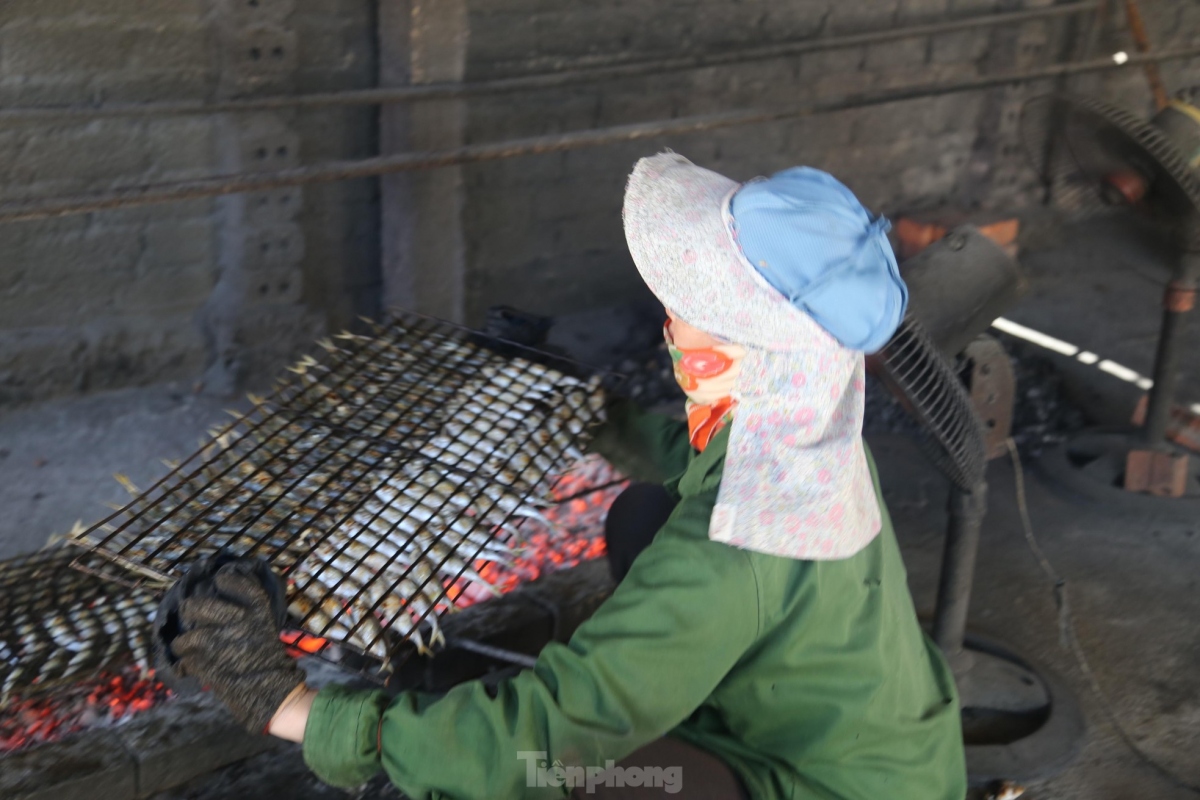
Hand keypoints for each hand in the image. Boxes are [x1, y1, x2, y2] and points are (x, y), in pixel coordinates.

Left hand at [173, 566, 305, 732]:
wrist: (271, 691)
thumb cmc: (271, 660)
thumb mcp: (266, 629)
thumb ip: (249, 614)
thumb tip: (227, 600)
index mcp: (257, 611)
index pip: (235, 583)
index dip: (225, 580)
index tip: (220, 581)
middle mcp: (235, 621)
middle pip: (199, 605)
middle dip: (189, 609)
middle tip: (189, 611)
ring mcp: (216, 642)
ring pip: (185, 637)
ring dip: (184, 643)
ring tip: (186, 647)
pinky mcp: (204, 663)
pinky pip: (184, 661)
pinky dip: (185, 665)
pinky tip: (191, 666)